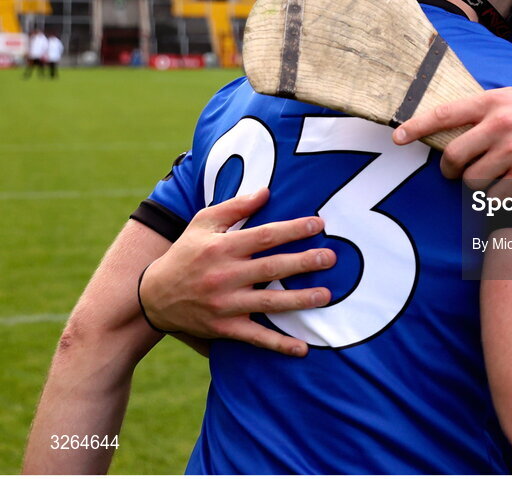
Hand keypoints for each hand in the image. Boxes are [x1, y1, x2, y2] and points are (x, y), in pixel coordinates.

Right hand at [139, 188, 335, 356]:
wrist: (153, 298)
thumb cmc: (185, 253)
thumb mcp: (203, 223)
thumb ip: (235, 206)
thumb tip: (266, 191)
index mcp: (222, 248)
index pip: (265, 236)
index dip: (293, 230)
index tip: (319, 224)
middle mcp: (225, 276)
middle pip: (271, 268)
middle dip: (303, 263)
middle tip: (330, 258)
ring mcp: (225, 305)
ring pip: (268, 303)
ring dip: (299, 300)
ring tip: (326, 296)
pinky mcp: (224, 328)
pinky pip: (256, 337)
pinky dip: (279, 344)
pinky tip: (302, 348)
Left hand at [393, 88, 511, 195]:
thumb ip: (488, 109)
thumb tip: (451, 123)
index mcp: (496, 102)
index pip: (445, 114)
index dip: (416, 126)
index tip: (397, 136)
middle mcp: (501, 125)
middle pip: (453, 157)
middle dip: (451, 170)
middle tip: (458, 172)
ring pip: (471, 181)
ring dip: (478, 185)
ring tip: (497, 177)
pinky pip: (493, 198)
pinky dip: (498, 198)